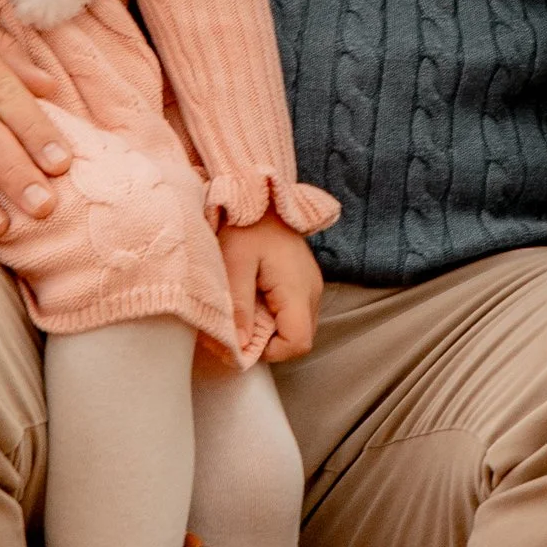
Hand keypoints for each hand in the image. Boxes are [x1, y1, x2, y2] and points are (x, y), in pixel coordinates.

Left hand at [220, 216, 321, 361]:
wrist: (261, 194)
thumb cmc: (246, 224)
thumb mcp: (234, 262)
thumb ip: (238, 306)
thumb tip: (241, 345)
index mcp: (297, 289)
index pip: (298, 343)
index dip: (270, 351)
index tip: (243, 339)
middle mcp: (312, 291)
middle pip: (300, 340)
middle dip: (268, 343)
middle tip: (240, 327)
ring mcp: (312, 286)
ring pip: (298, 327)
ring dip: (272, 330)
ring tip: (246, 310)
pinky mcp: (305, 281)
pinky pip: (295, 312)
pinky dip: (276, 316)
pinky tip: (255, 298)